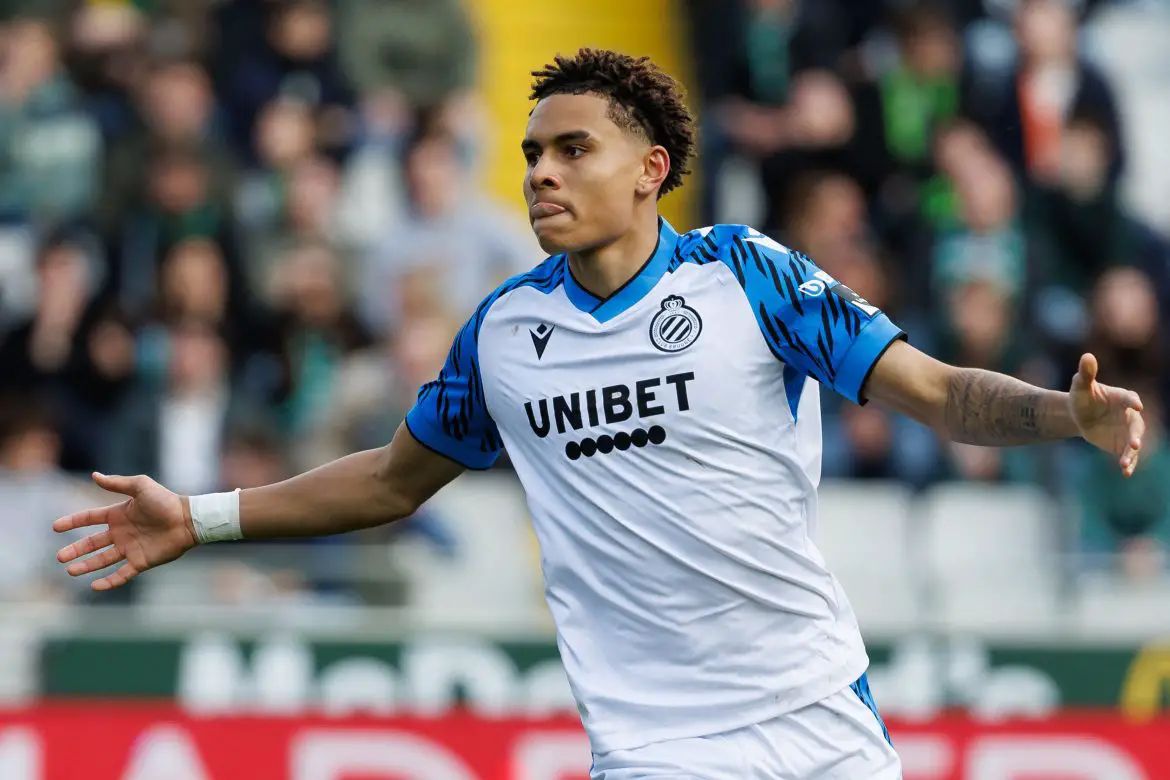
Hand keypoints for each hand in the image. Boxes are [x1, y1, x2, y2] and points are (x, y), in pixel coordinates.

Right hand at [54, 473, 196, 590]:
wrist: (187, 519)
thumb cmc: (166, 501)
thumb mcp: (140, 486)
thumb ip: (117, 483)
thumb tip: (95, 475)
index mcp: (119, 514)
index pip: (90, 519)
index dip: (73, 522)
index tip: (55, 527)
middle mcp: (122, 532)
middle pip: (92, 543)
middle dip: (75, 550)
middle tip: (59, 557)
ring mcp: (130, 548)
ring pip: (103, 560)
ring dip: (86, 566)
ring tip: (70, 571)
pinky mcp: (141, 561)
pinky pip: (122, 574)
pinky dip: (109, 581)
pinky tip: (95, 585)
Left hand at [1068, 353, 1144, 476]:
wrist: (1080, 414)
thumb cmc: (1082, 396)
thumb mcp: (1081, 385)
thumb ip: (1086, 373)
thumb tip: (1086, 356)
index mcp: (1121, 398)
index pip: (1130, 399)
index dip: (1133, 402)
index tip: (1137, 406)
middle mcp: (1129, 415)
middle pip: (1137, 426)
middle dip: (1136, 435)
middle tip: (1134, 444)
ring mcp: (1127, 431)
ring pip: (1134, 444)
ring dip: (1132, 454)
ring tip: (1125, 464)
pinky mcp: (1122, 445)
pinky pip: (1127, 455)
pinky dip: (1128, 463)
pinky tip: (1125, 473)